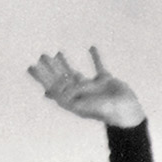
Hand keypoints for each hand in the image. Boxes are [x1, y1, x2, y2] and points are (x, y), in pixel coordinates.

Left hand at [28, 47, 144, 127]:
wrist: (128, 113)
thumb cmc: (109, 112)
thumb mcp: (89, 104)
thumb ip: (76, 95)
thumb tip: (67, 89)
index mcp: (73, 101)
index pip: (53, 87)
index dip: (42, 78)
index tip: (32, 66)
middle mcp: (80, 95)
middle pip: (61, 79)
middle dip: (51, 68)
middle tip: (42, 55)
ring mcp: (92, 88)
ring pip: (75, 74)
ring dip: (65, 63)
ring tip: (57, 52)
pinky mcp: (105, 82)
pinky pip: (98, 67)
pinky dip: (95, 58)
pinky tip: (91, 47)